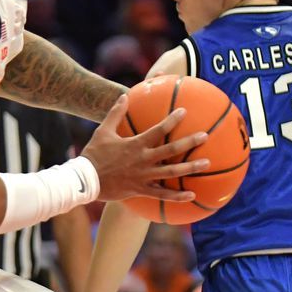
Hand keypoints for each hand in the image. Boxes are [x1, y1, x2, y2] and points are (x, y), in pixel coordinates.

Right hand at [82, 96, 208, 201]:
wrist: (85, 180)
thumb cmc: (94, 154)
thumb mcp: (103, 131)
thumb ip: (116, 113)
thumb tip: (124, 95)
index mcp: (135, 144)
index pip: (158, 130)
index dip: (172, 120)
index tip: (184, 111)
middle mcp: (143, 160)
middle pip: (171, 150)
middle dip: (189, 142)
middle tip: (205, 136)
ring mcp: (143, 176)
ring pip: (171, 172)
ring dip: (190, 168)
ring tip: (206, 163)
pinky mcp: (141, 190)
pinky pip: (162, 195)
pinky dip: (177, 196)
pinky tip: (192, 195)